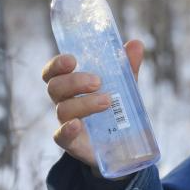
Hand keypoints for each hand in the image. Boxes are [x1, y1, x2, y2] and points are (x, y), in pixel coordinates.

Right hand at [42, 40, 143, 168]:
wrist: (122, 146)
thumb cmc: (116, 110)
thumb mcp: (124, 87)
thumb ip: (127, 67)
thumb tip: (136, 43)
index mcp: (71, 86)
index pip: (53, 72)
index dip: (57, 64)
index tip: (72, 59)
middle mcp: (64, 102)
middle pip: (55, 87)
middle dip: (74, 82)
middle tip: (98, 82)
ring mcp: (66, 123)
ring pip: (63, 109)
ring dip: (84, 103)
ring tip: (107, 101)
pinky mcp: (72, 144)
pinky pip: (60, 136)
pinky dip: (66, 130)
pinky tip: (77, 124)